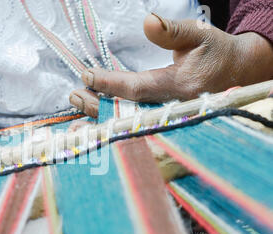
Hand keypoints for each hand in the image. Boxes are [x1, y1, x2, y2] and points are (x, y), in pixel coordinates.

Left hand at [70, 13, 272, 116]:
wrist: (236, 73)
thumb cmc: (215, 52)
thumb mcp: (198, 35)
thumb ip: (171, 31)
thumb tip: (146, 22)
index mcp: (180, 87)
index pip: (137, 88)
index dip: (109, 84)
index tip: (86, 75)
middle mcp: (172, 109)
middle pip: (127, 112)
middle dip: (97, 106)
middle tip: (74, 96)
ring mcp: (168, 120)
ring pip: (129, 125)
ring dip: (100, 123)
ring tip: (74, 122)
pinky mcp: (164, 123)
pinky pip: (134, 129)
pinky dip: (112, 133)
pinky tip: (94, 133)